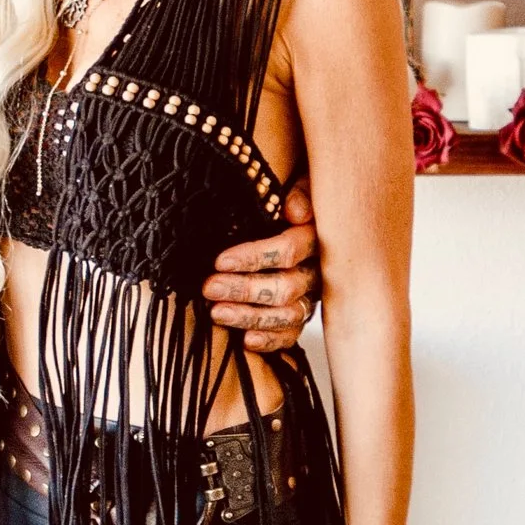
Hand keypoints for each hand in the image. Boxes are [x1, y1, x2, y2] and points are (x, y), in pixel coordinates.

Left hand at [205, 176, 319, 347]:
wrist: (292, 218)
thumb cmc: (284, 200)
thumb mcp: (295, 183)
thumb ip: (299, 191)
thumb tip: (294, 211)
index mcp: (315, 238)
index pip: (288, 251)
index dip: (254, 257)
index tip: (219, 260)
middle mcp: (316, 271)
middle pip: (285, 287)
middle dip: (244, 289)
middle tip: (209, 287)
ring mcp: (309, 297)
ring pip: (287, 315)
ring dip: (249, 316)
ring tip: (215, 312)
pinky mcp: (299, 317)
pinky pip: (290, 336)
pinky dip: (269, 341)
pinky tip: (245, 341)